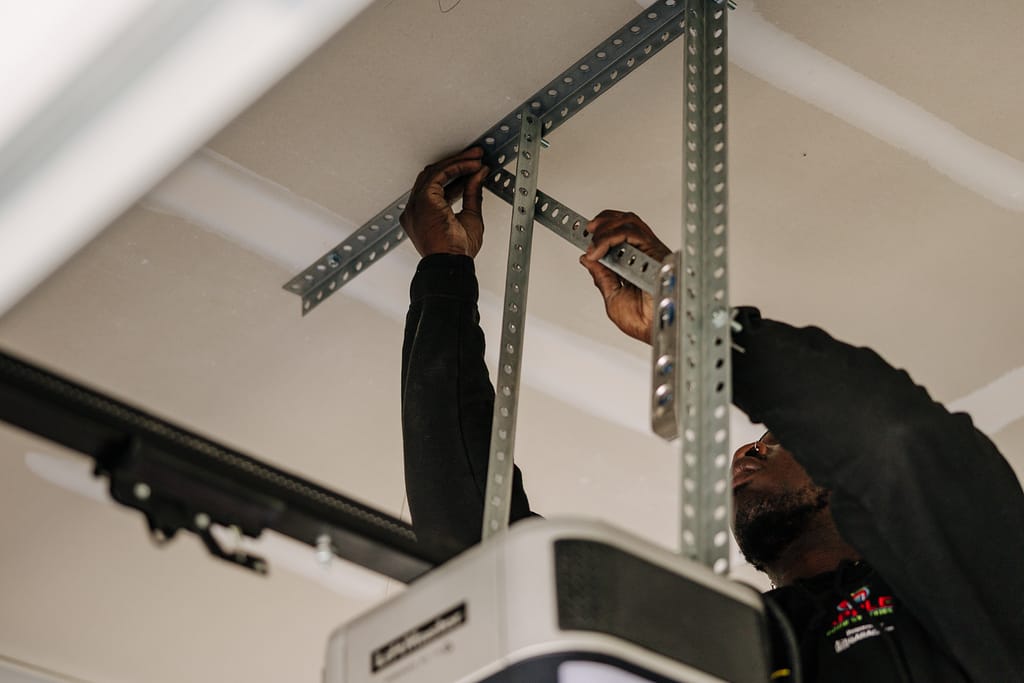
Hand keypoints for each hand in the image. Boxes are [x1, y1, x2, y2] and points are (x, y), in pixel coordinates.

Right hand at [400, 147, 489, 257]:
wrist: (451, 262)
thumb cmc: (457, 251)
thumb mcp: (471, 217)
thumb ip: (472, 194)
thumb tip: (478, 175)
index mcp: (421, 216)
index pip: (437, 187)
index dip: (456, 176)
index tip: (472, 169)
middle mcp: (415, 208)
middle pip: (433, 175)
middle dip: (457, 164)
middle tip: (476, 156)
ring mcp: (416, 202)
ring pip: (436, 171)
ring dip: (458, 161)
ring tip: (477, 156)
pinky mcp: (423, 198)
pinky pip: (441, 174)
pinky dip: (458, 166)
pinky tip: (473, 165)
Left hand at [579, 210, 670, 343]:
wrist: (657, 329)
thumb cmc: (644, 322)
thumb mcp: (612, 297)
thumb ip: (602, 276)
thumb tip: (588, 260)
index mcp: (636, 265)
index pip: (620, 236)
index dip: (602, 230)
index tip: (584, 233)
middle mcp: (645, 255)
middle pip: (625, 222)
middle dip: (602, 223)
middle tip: (587, 233)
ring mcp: (650, 252)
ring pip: (628, 222)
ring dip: (605, 229)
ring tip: (593, 244)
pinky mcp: (655, 251)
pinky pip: (632, 233)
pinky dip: (611, 238)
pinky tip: (599, 250)